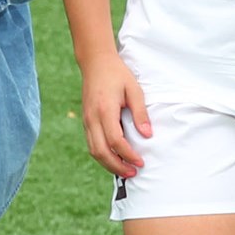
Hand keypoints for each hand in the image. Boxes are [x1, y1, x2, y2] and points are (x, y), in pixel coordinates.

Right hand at [79, 52, 150, 178]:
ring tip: (125, 170)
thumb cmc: (117, 74)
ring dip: (109, 164)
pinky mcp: (86, 121)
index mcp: (105, 110)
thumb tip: (147, 135)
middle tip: (133, 173)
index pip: (115, 141)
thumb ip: (140, 113)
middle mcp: (92, 118)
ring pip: (94, 151)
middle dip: (117, 166)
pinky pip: (92, 144)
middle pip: (101, 151)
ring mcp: (86, 120)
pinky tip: (115, 158)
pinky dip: (103, 155)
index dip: (128, 155)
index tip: (141, 161)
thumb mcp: (134, 89)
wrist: (95, 62)